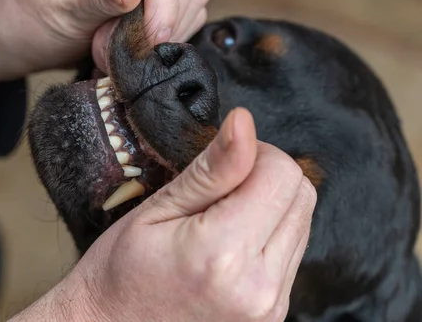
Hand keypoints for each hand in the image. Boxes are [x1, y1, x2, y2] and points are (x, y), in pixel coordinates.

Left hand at [0, 0, 209, 88]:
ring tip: (117, 45)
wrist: (26, 31)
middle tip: (119, 47)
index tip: (155, 38)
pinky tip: (135, 42)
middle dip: (161, 14)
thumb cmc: (32, 16)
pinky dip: (170, 31)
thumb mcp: (59, 9)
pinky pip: (191, 4)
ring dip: (164, 27)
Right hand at [11, 108, 316, 321]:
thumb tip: (244, 122)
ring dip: (269, 204)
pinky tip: (231, 240)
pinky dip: (269, 232)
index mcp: (224, 254)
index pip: (282, 174)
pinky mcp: (273, 313)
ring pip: (302, 220)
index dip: (254, 153)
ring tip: (221, 217)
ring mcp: (271, 306)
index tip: (222, 161)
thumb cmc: (122, 270)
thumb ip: (211, 169)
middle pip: (301, 195)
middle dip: (265, 175)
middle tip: (218, 187)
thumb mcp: (157, 210)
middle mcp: (259, 286)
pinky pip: (293, 251)